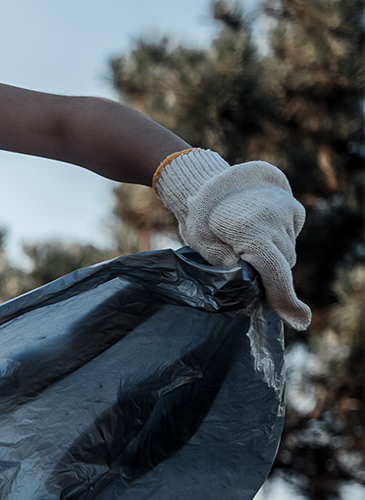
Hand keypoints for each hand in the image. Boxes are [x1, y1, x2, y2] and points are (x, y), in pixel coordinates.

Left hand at [154, 148, 310, 329]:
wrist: (214, 178)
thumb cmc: (201, 213)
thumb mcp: (201, 242)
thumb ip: (222, 265)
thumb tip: (244, 284)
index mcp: (250, 231)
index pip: (275, 272)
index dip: (285, 299)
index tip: (299, 321)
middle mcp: (276, 222)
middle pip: (282, 266)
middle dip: (269, 276)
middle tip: (245, 270)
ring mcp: (288, 213)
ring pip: (287, 253)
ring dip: (272, 257)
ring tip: (245, 244)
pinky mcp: (295, 210)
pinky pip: (291, 238)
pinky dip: (278, 242)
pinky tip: (257, 232)